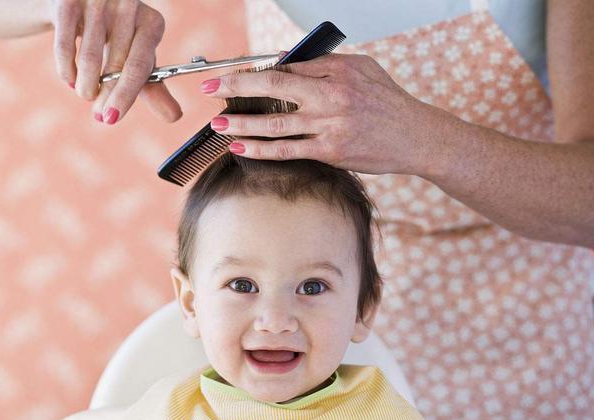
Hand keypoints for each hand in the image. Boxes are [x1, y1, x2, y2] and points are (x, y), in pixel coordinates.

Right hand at [49, 0, 181, 123]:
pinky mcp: (69, 2)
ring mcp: (98, 2)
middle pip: (116, 65)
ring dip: (86, 86)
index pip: (140, 66)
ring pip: (90, 58)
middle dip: (106, 97)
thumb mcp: (139, 59)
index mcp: (152, 23)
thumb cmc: (119, 38)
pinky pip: (65, 47)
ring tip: (86, 94)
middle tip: (101, 116)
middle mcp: (128, 8)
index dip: (126, 96)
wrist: (84, 4)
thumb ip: (154, 88)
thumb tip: (174, 117)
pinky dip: (67, 70)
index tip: (112, 118)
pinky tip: (71, 80)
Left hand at [201, 53, 448, 175]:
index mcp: (335, 73)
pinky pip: (289, 150)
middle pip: (273, 88)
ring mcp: (328, 126)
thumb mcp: (361, 68)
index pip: (285, 68)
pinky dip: (262, 149)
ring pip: (276, 124)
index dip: (252, 72)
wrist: (414, 136)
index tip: (228, 76)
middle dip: (236, 88)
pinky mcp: (330, 151)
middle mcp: (329, 97)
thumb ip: (322, 65)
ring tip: (219, 124)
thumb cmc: (388, 102)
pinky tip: (242, 148)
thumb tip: (285, 63)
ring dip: (243, 123)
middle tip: (209, 90)